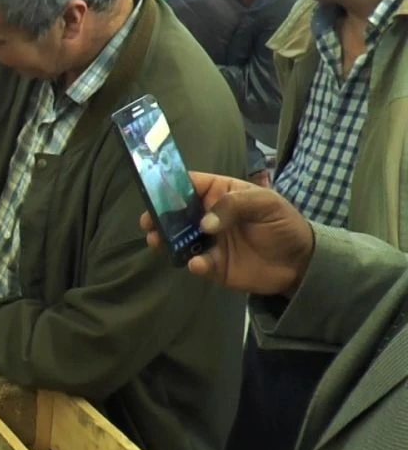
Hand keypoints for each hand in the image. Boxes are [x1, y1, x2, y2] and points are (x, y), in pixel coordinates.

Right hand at [139, 171, 312, 296]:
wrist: (301, 262)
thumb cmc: (283, 223)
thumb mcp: (266, 203)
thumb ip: (234, 206)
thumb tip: (205, 223)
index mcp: (219, 194)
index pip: (189, 184)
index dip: (170, 185)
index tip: (153, 191)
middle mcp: (208, 216)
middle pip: (176, 212)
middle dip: (159, 215)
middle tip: (148, 221)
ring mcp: (208, 242)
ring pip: (178, 239)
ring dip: (166, 239)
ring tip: (157, 241)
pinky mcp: (214, 266)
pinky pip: (197, 263)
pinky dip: (193, 264)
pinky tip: (197, 264)